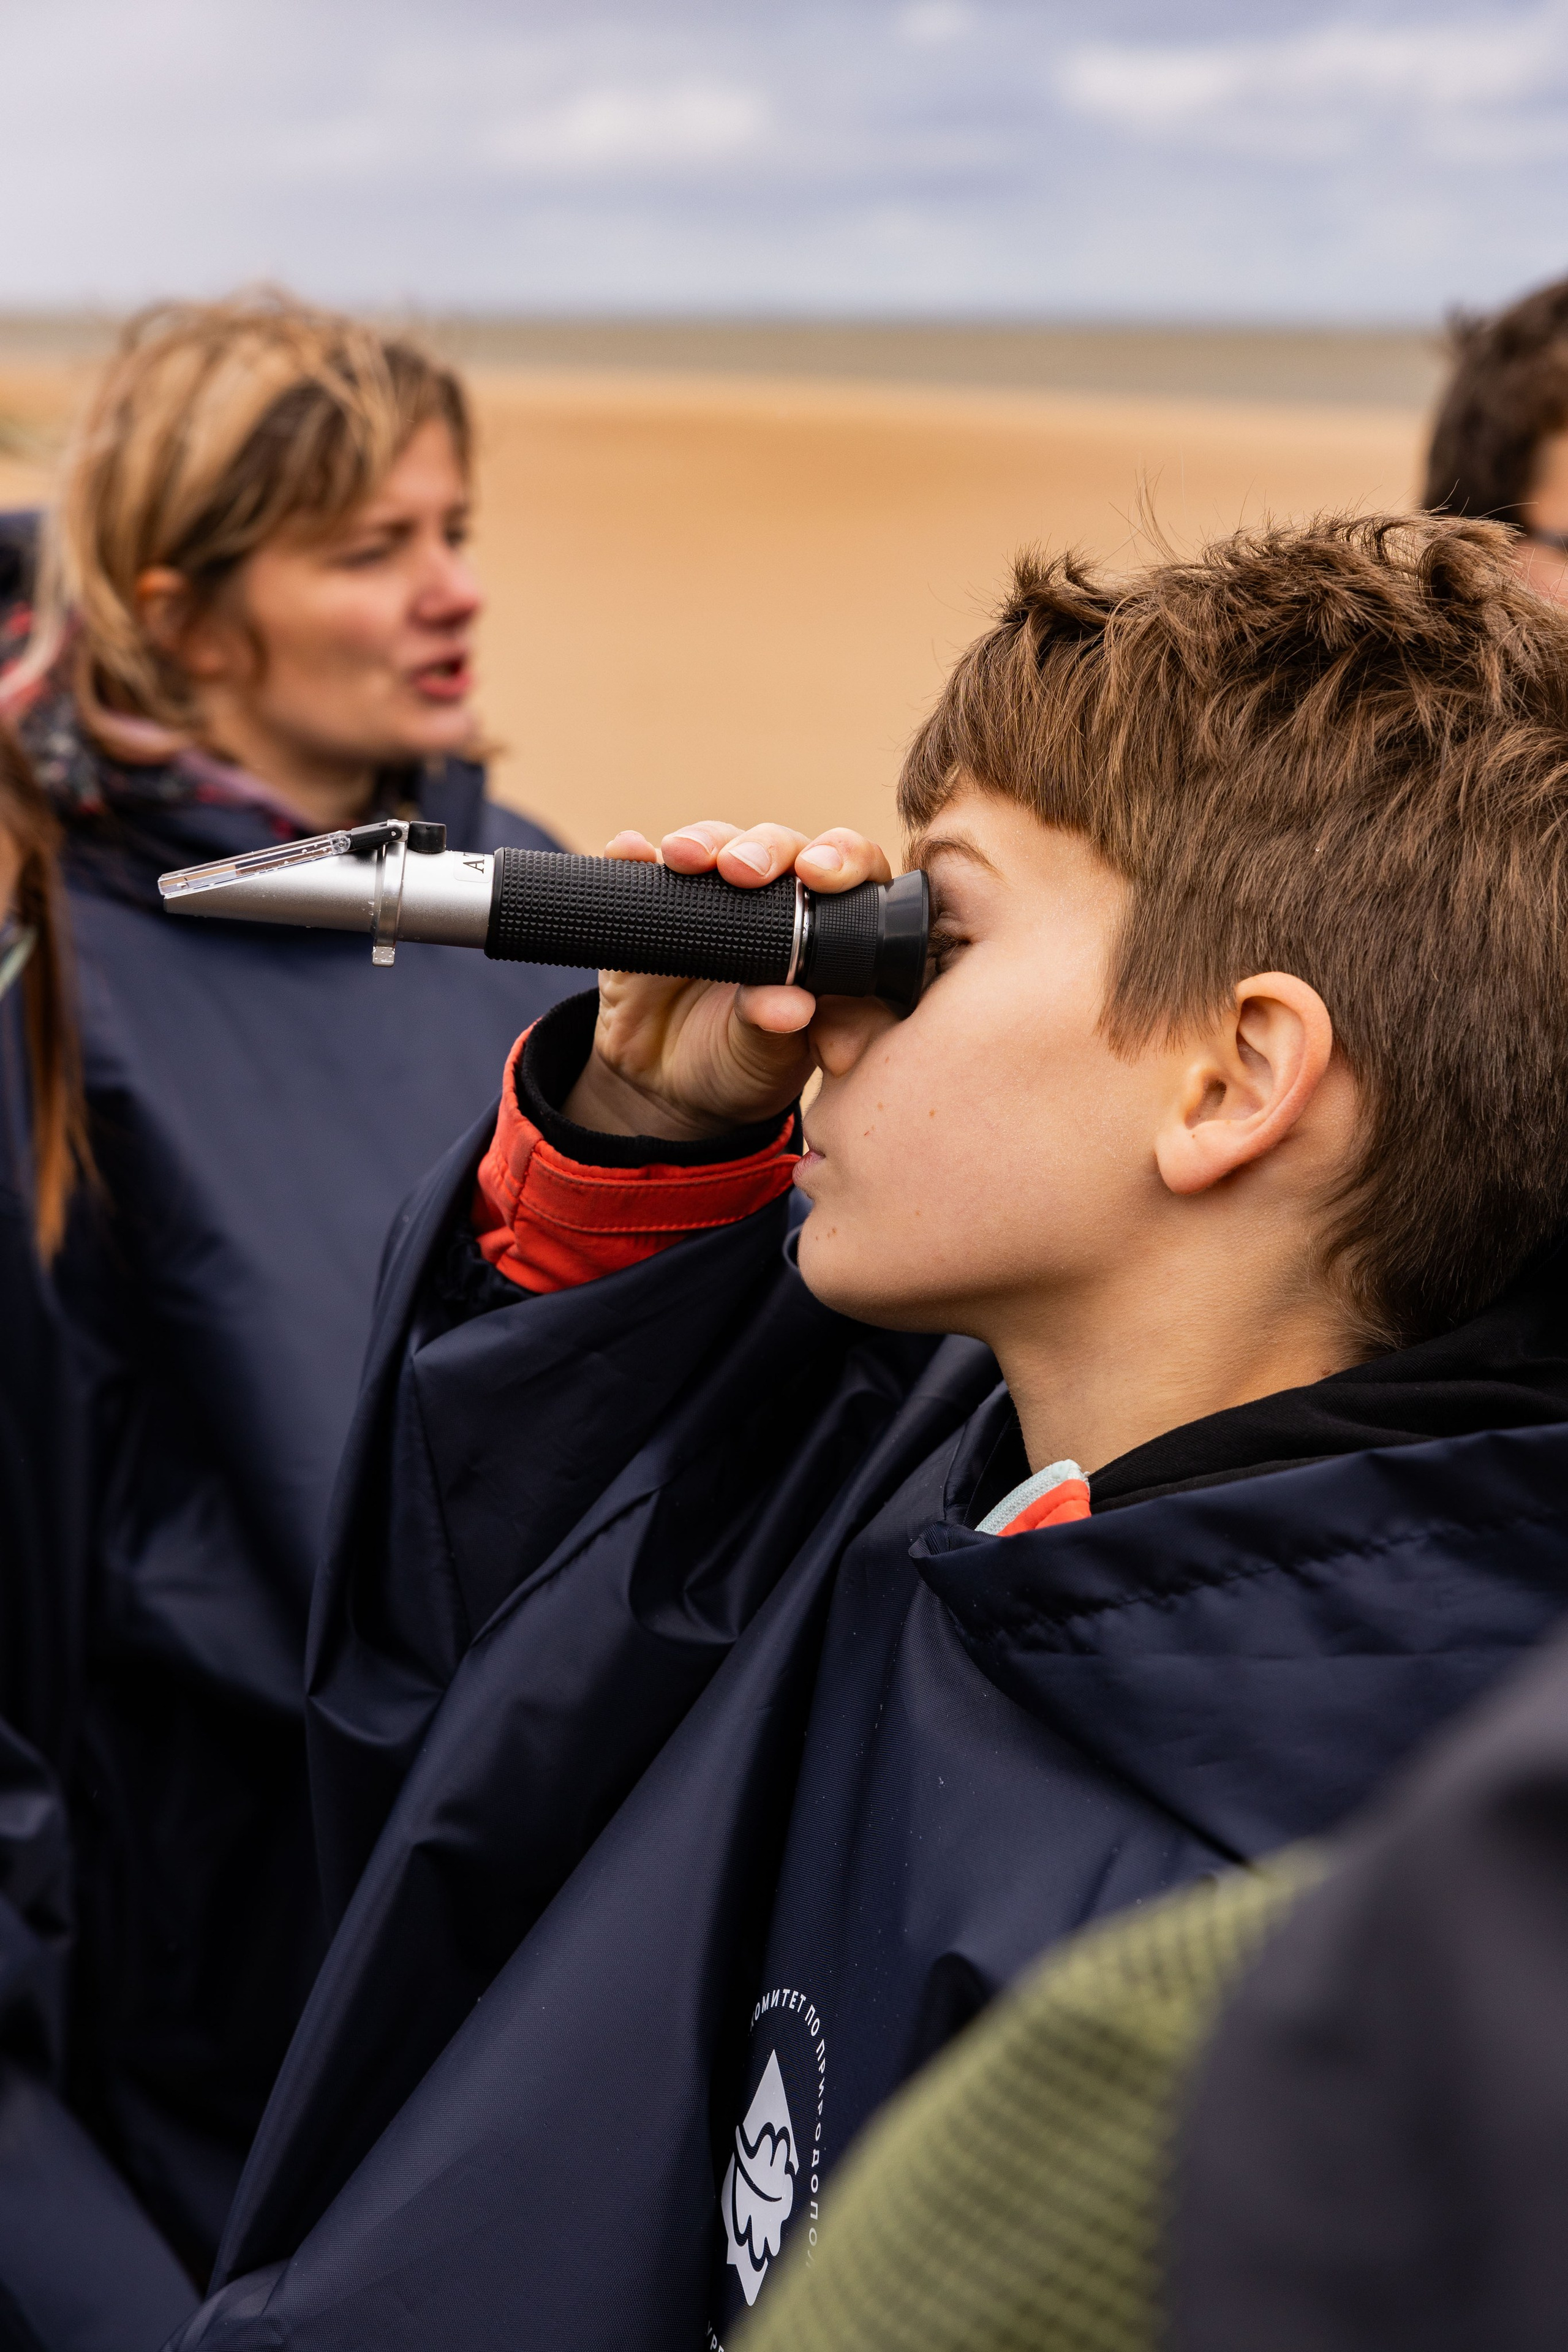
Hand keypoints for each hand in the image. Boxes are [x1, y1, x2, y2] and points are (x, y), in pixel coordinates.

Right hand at [563, 820, 893, 1141]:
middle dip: (764, 848)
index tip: (818, 873)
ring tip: (685, 856)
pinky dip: (633, 853)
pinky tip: (628, 850)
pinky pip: (642, 866)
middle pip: (779, 847)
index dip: (840, 858)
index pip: (847, 873)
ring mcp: (709, 896)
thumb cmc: (744, 1065)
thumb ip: (778, 1029)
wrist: (672, 1088)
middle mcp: (771, 900)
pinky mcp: (652, 903)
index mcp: (822, 931)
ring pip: (715, 842)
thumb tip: (790, 1006)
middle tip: (743, 869)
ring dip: (703, 841)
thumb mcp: (767, 1057)